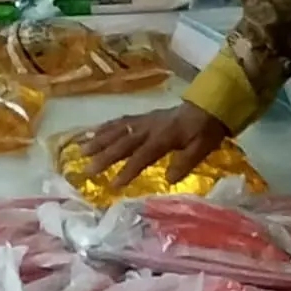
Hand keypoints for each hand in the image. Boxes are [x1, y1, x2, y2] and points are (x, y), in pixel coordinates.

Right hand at [78, 103, 231, 186]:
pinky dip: (106, 127)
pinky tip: (94, 133)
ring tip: (82, 150)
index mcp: (163, 137)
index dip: (127, 170)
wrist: (209, 106)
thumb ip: (185, 162)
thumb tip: (169, 179)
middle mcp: (149, 128)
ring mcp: (144, 120)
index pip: (142, 156)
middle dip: (104, 156)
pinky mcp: (143, 117)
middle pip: (123, 142)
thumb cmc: (205, 130)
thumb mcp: (203, 148)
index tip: (113, 185)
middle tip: (87, 169)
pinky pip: (121, 121)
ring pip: (118, 129)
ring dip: (99, 140)